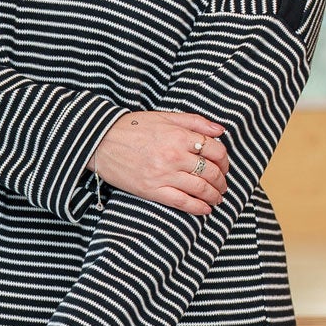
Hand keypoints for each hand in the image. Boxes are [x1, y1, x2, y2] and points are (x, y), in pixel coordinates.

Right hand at [88, 110, 229, 214]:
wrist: (100, 141)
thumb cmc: (132, 127)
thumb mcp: (165, 117)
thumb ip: (195, 121)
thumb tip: (220, 129)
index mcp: (179, 136)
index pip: (216, 150)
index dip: (225, 160)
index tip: (224, 166)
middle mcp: (175, 156)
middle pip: (212, 171)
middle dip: (222, 180)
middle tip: (223, 184)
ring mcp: (164, 175)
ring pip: (201, 189)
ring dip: (214, 196)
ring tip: (217, 198)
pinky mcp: (153, 191)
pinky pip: (183, 203)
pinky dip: (198, 208)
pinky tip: (205, 209)